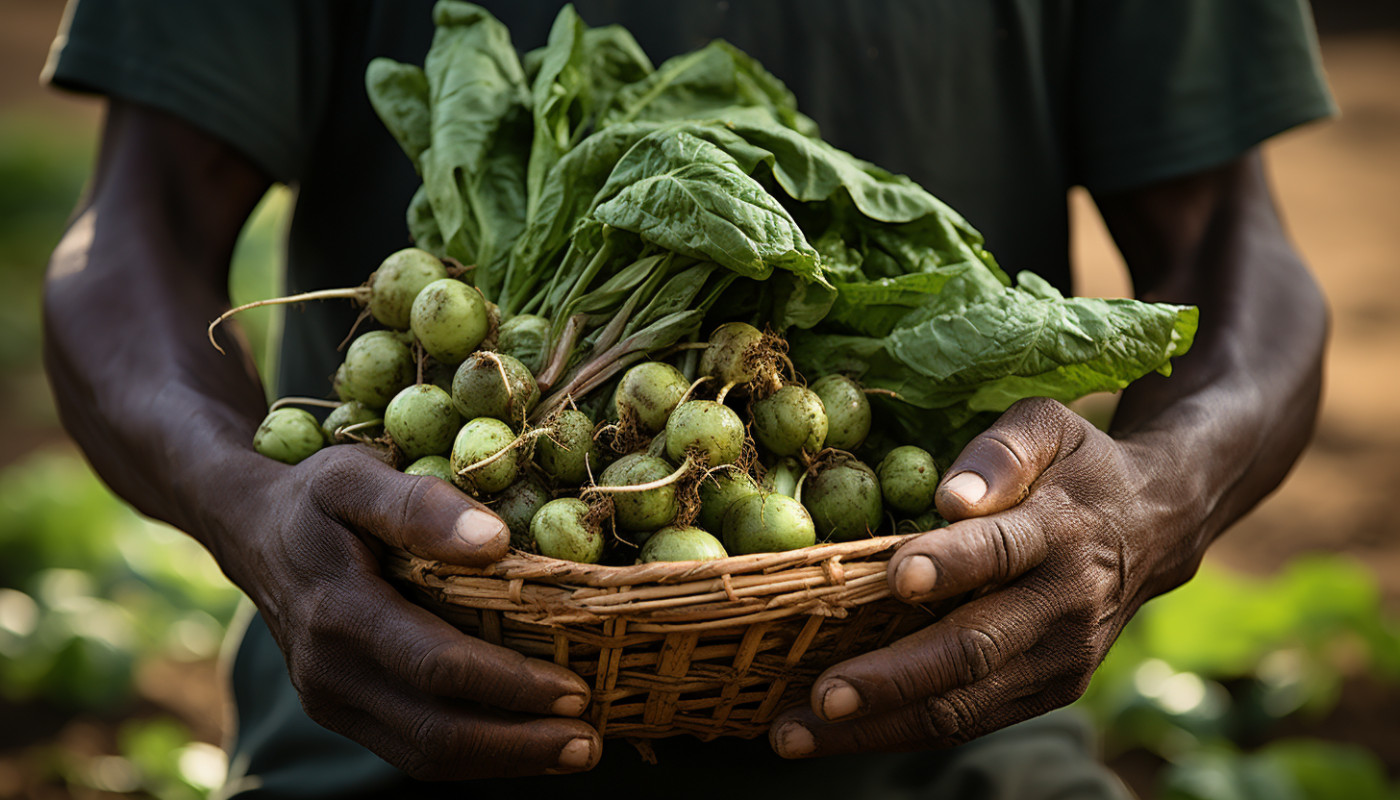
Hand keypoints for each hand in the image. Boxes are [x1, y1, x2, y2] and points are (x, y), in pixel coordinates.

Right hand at [237, 445, 601, 778]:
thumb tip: (494, 542)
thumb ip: (418, 504)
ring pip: (423, 755)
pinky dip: (474, 753)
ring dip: (503, 761)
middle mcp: (329, 672)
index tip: (576, 689)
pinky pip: (410, 748)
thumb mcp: (355, 476)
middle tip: (589, 743)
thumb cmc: (314, 497)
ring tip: (573, 751)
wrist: (249, 531)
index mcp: (338, 613)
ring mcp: (331, 701)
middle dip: (519, 746)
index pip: (436, 667)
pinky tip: (525, 741)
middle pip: (434, 732)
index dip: (509, 685)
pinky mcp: (342, 711)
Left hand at [769, 397, 1190, 756]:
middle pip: (973, 651)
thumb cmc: (1078, 467)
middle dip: (893, 678)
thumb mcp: (1050, 427)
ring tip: (798, 734)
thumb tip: (954, 498)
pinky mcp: (1049, 692)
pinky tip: (837, 735)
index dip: (950, 565)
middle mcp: (1064, 605)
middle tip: (822, 694)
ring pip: (963, 707)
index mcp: (1060, 532)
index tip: (895, 577)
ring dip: (877, 728)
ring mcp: (1060, 660)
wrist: (1156, 526)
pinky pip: (969, 722)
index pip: (1000, 552)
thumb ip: (1002, 452)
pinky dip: (899, 733)